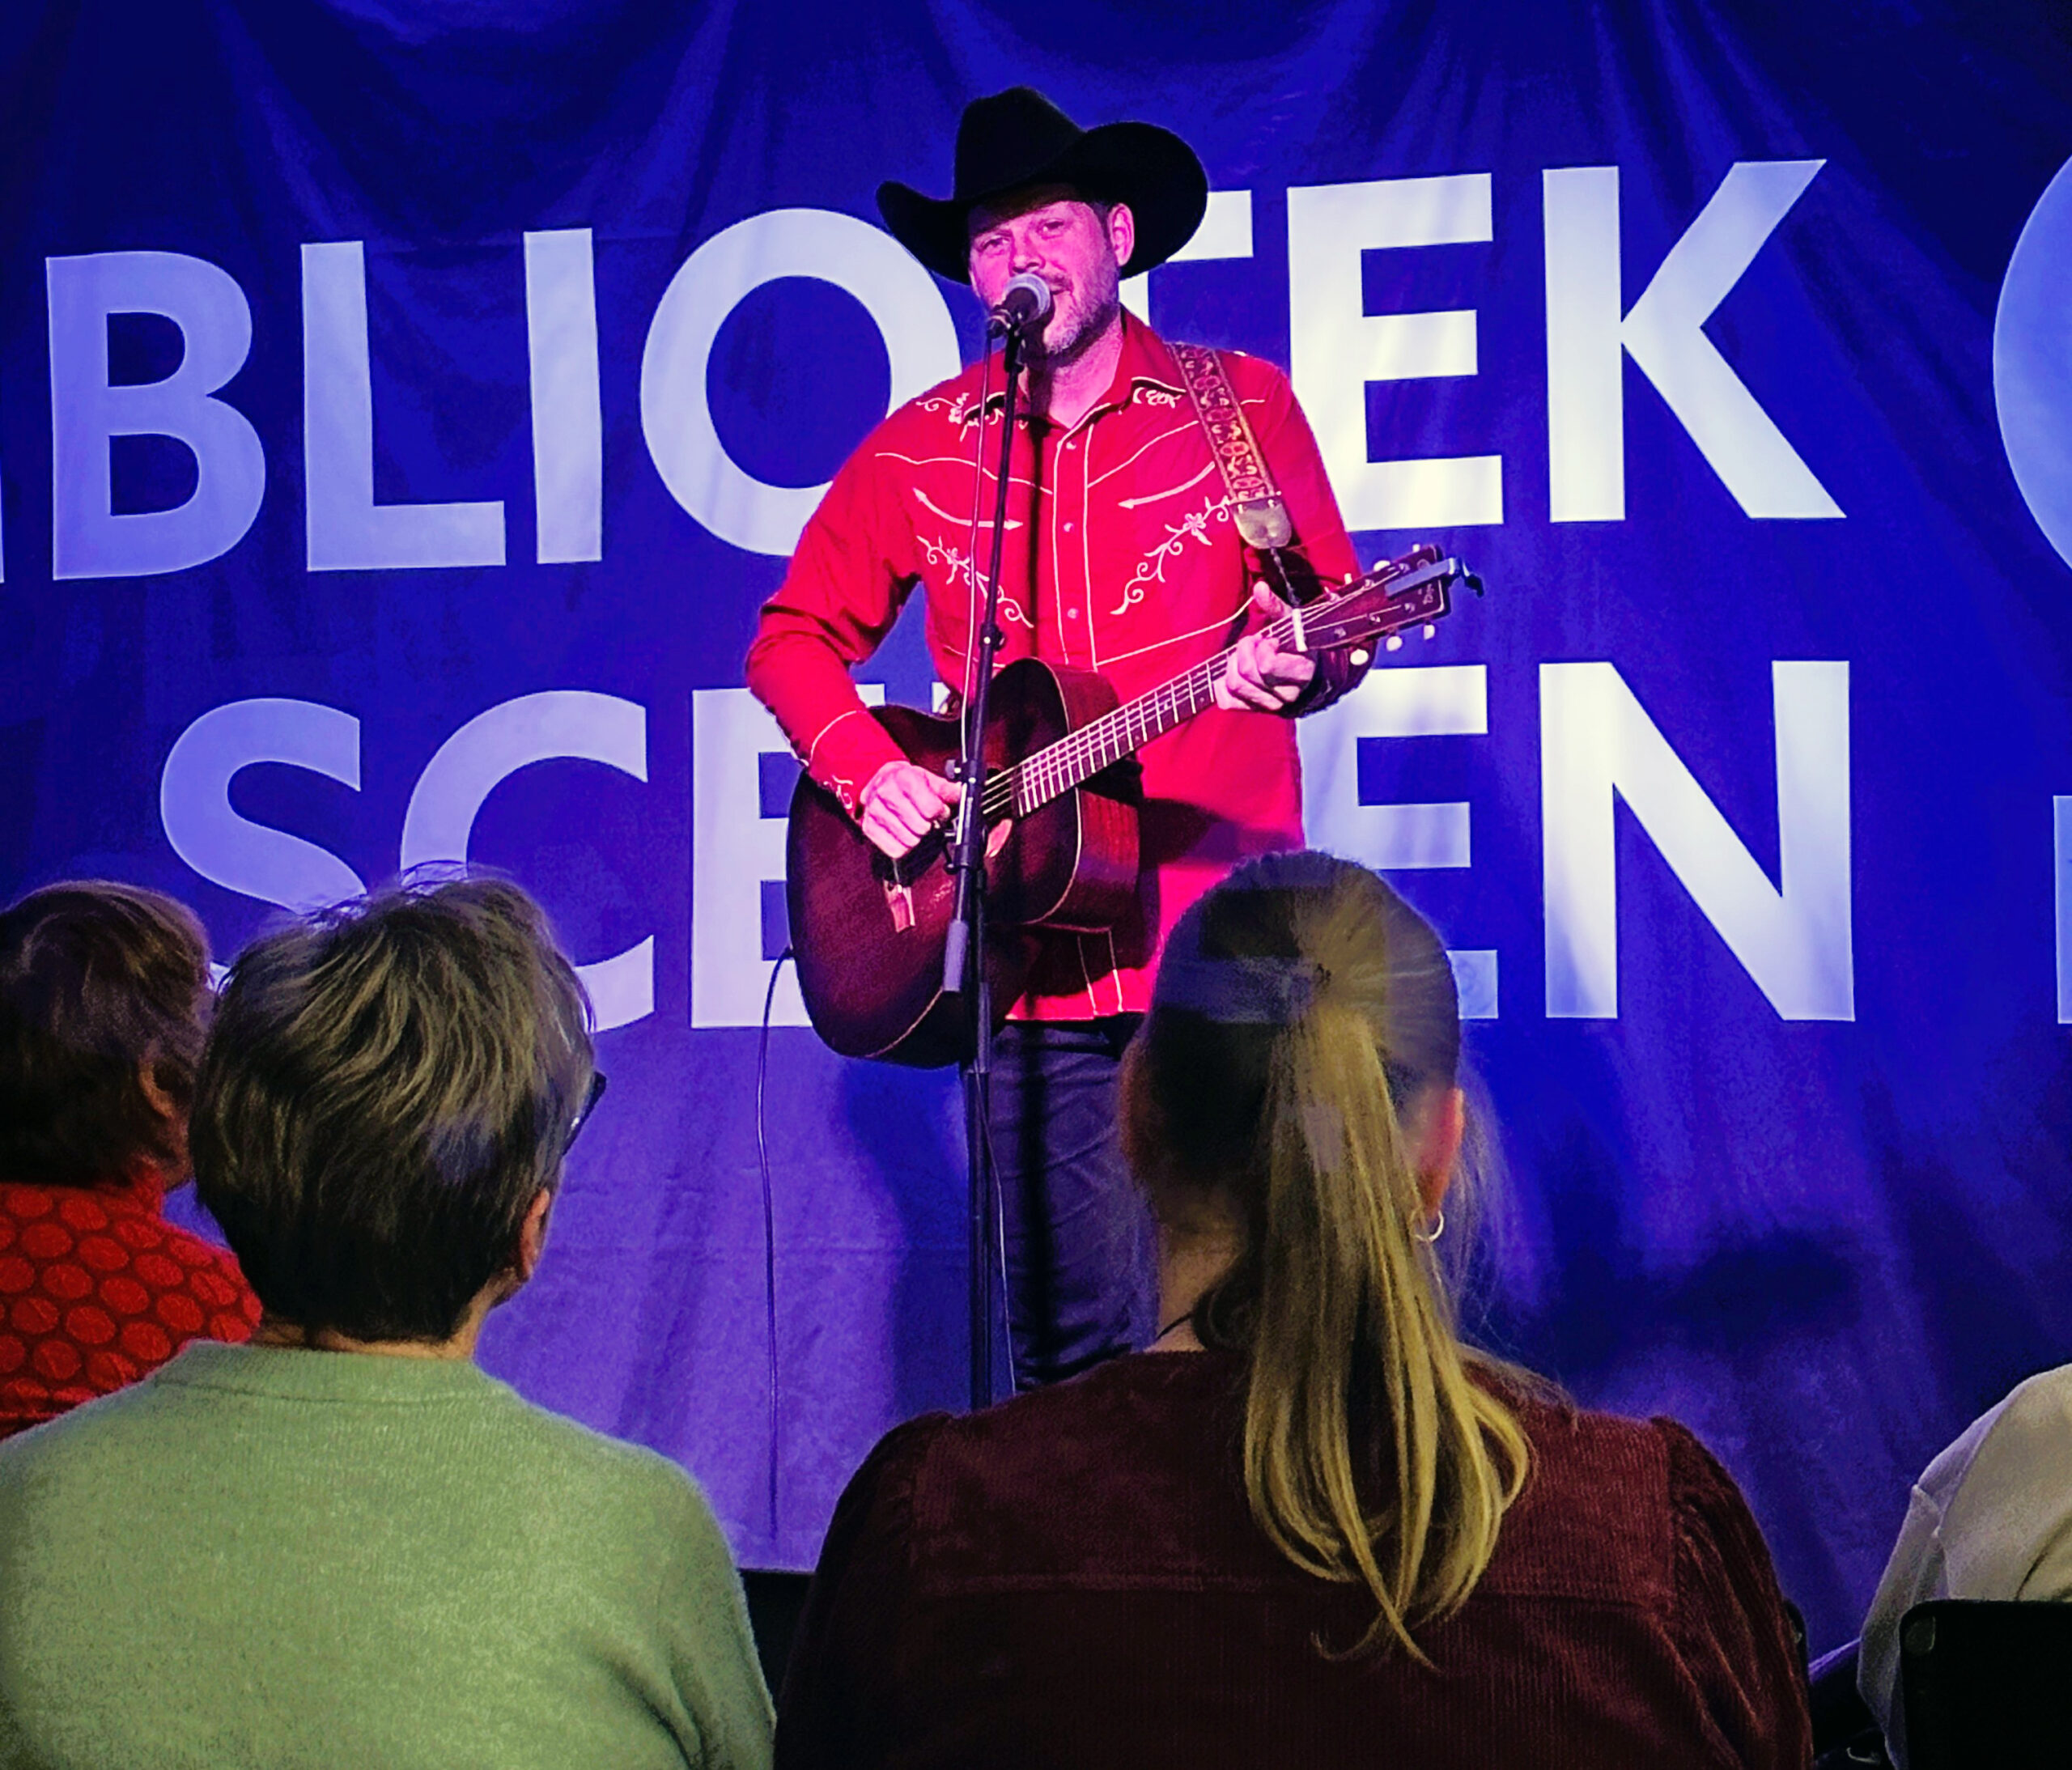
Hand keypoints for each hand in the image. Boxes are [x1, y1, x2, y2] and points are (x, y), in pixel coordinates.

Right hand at [859, 760, 960, 858]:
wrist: (878, 780)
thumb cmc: (904, 781)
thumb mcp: (927, 778)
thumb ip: (946, 788)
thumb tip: (961, 794)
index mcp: (903, 778)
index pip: (930, 808)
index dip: (941, 813)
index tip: (940, 812)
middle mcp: (886, 794)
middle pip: (920, 826)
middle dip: (930, 825)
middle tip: (929, 820)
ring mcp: (875, 812)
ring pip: (909, 840)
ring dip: (918, 837)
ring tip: (916, 827)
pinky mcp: (869, 828)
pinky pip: (894, 849)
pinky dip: (904, 847)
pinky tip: (905, 835)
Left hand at [1213, 582, 1317, 711]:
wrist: (1304, 676)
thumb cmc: (1296, 645)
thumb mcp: (1291, 624)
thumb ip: (1275, 606)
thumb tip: (1260, 588)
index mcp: (1302, 671)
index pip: (1268, 664)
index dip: (1262, 647)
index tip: (1269, 640)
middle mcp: (1287, 694)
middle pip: (1247, 672)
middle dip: (1244, 650)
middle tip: (1253, 642)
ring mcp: (1270, 705)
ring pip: (1235, 685)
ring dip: (1233, 665)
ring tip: (1245, 656)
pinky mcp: (1253, 710)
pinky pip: (1226, 701)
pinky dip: (1223, 684)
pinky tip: (1236, 672)